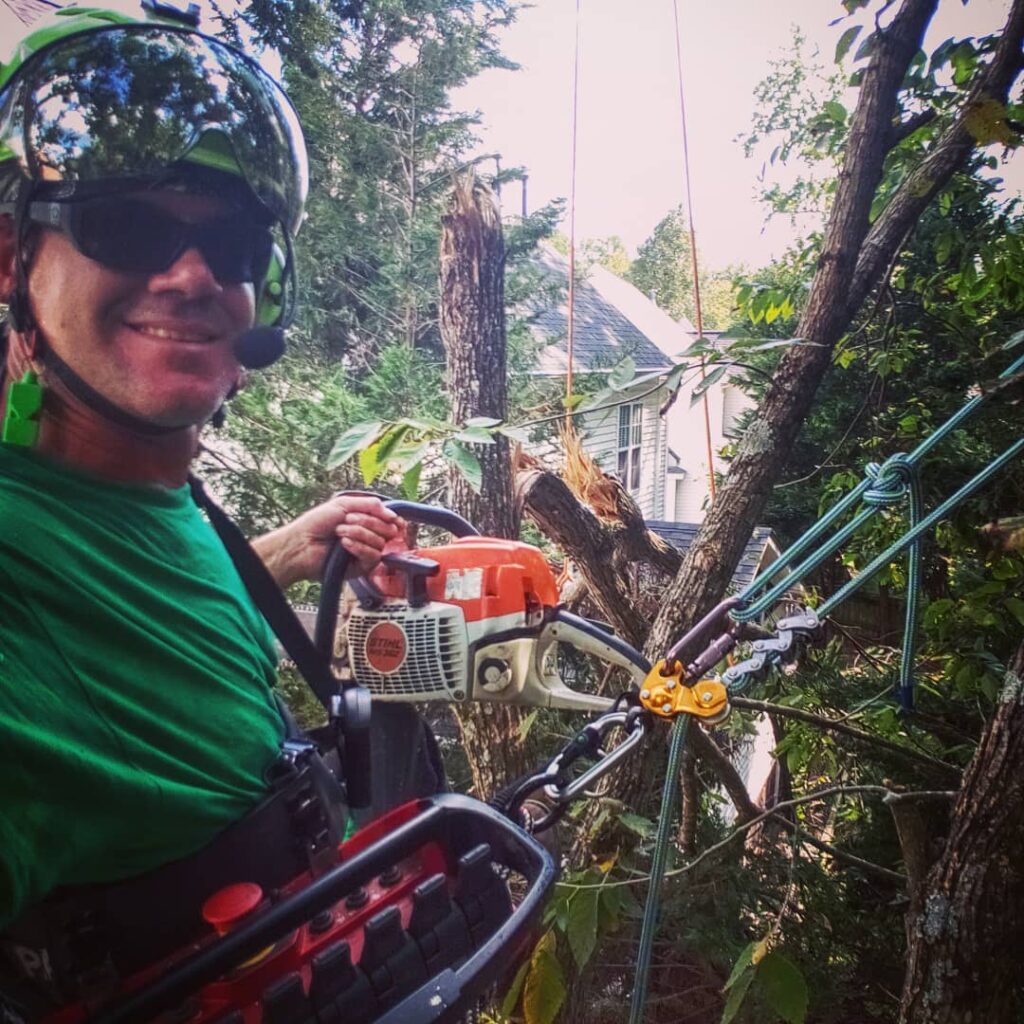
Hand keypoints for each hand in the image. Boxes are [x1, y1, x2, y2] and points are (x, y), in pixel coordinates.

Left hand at [253, 495, 404, 587]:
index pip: (390, 520)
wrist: (301, 544)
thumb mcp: (344, 505)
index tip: (390, 517)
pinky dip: (359, 547)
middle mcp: (368, 537)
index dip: (392, 518)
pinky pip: (373, 556)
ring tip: (339, 532)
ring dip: (359, 533)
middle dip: (368, 522)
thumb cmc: (316, 524)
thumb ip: (370, 505)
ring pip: (380, 542)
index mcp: (365, 522)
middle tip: (347, 520)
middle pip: (388, 530)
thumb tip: (393, 514)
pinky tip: (344, 544)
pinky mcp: (361, 567)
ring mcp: (366, 552)